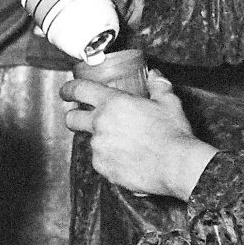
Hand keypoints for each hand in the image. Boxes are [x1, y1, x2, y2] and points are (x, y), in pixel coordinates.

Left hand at [62, 67, 215, 198]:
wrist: (176, 166)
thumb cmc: (173, 134)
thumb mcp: (169, 102)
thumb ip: (158, 86)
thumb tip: (155, 76)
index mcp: (112, 104)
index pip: (79, 89)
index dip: (69, 89)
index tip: (66, 91)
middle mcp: (100, 125)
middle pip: (71, 118)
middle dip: (73, 115)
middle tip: (81, 116)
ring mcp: (99, 148)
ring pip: (90, 141)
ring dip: (100, 139)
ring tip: (122, 142)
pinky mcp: (103, 168)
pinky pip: (100, 160)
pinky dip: (109, 158)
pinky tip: (126, 157)